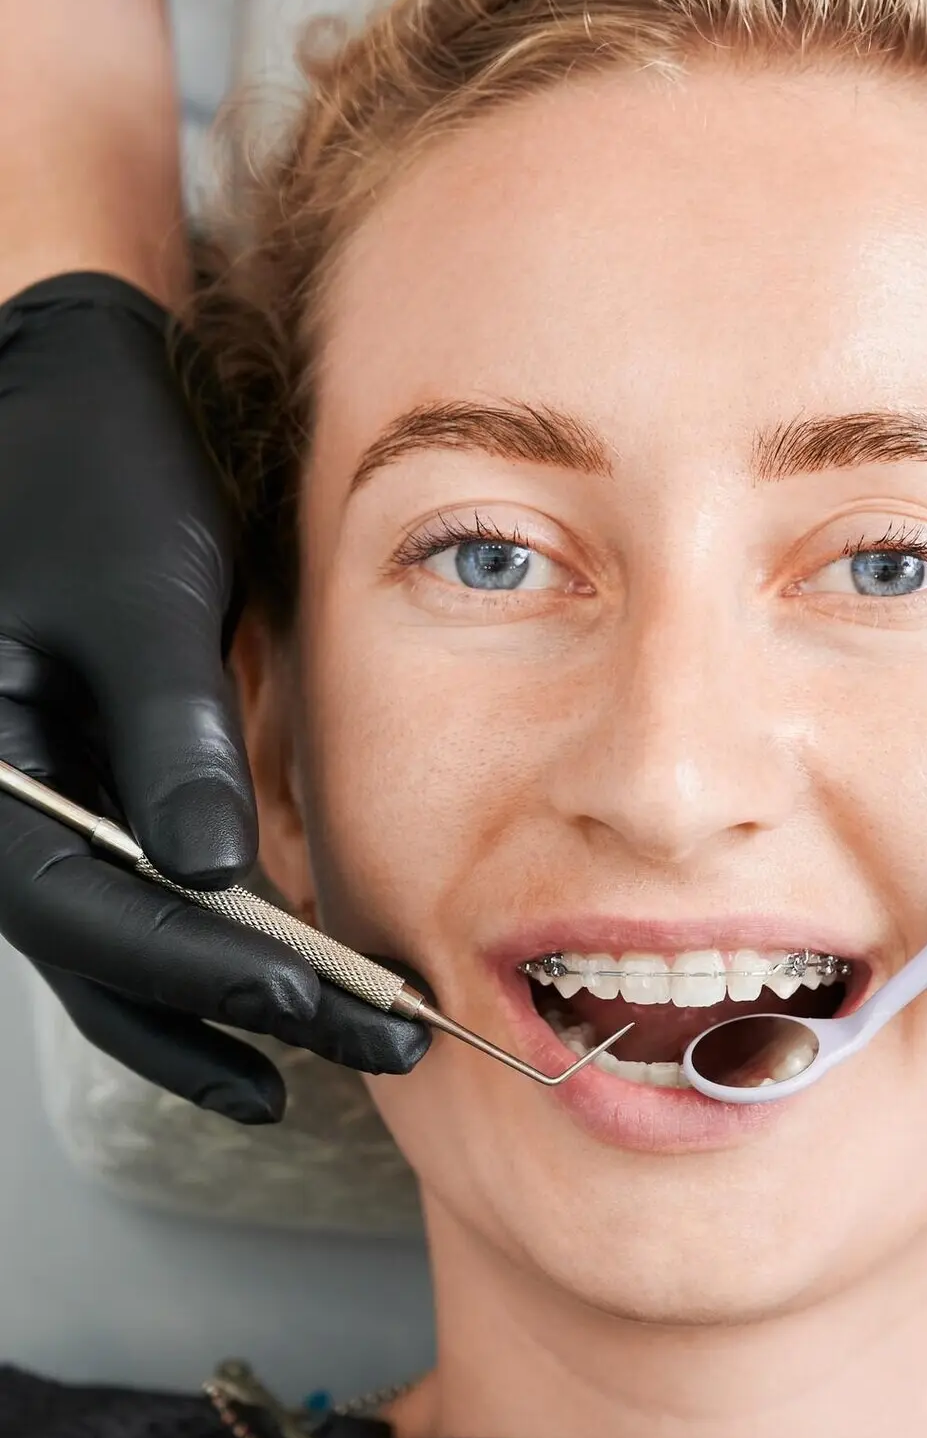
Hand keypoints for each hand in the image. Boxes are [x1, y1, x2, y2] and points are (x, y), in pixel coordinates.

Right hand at [0, 272, 426, 1122]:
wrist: (62, 390)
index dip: (209, 970)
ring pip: (116, 950)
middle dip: (241, 1015)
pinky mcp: (79, 788)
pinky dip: (208, 946)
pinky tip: (287, 980)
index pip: (86, 914)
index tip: (320, 1002)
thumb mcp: (144, 593)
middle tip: (380, 1047)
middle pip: (106, 960)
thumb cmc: (91, 467)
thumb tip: (214, 875)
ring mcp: (31, 805)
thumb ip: (175, 737)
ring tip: (347, 1041)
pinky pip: (131, 899)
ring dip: (227, 1002)